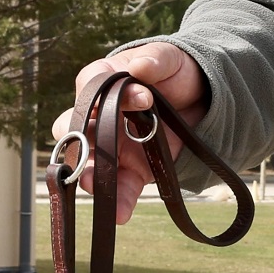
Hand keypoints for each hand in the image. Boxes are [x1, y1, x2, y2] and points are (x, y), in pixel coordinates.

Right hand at [53, 40, 208, 224]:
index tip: (145, 96)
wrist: (202, 98)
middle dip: (79, 138)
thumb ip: (156, 59)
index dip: (109, 94)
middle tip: (96, 142)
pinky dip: (119, 203)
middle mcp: (100, 117)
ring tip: (95, 185)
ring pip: (88, 163)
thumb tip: (141, 67)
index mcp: (102, 83)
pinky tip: (121, 214)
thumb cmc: (174, 71)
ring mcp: (113, 147)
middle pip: (72, 128)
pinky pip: (121, 189)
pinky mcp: (133, 170)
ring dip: (89, 175)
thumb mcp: (170, 58)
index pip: (89, 88)